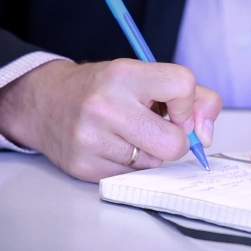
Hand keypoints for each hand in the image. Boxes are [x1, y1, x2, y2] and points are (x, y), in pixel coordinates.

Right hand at [0, 58, 221, 181]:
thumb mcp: (146, 77)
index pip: (184, 85)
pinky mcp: (84, 166)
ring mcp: (91, 138)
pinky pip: (132, 176)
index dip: (189, 104)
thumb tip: (206, 135)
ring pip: (155, 163)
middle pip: (174, 143)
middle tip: (157, 129)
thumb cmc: (105, 89)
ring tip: (127, 134)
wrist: (44, 101)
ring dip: (149, 153)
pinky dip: (130, 165)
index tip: (175, 108)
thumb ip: (193, 97)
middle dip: (175, 140)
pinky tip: (113, 147)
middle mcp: (105, 105)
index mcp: (125, 75)